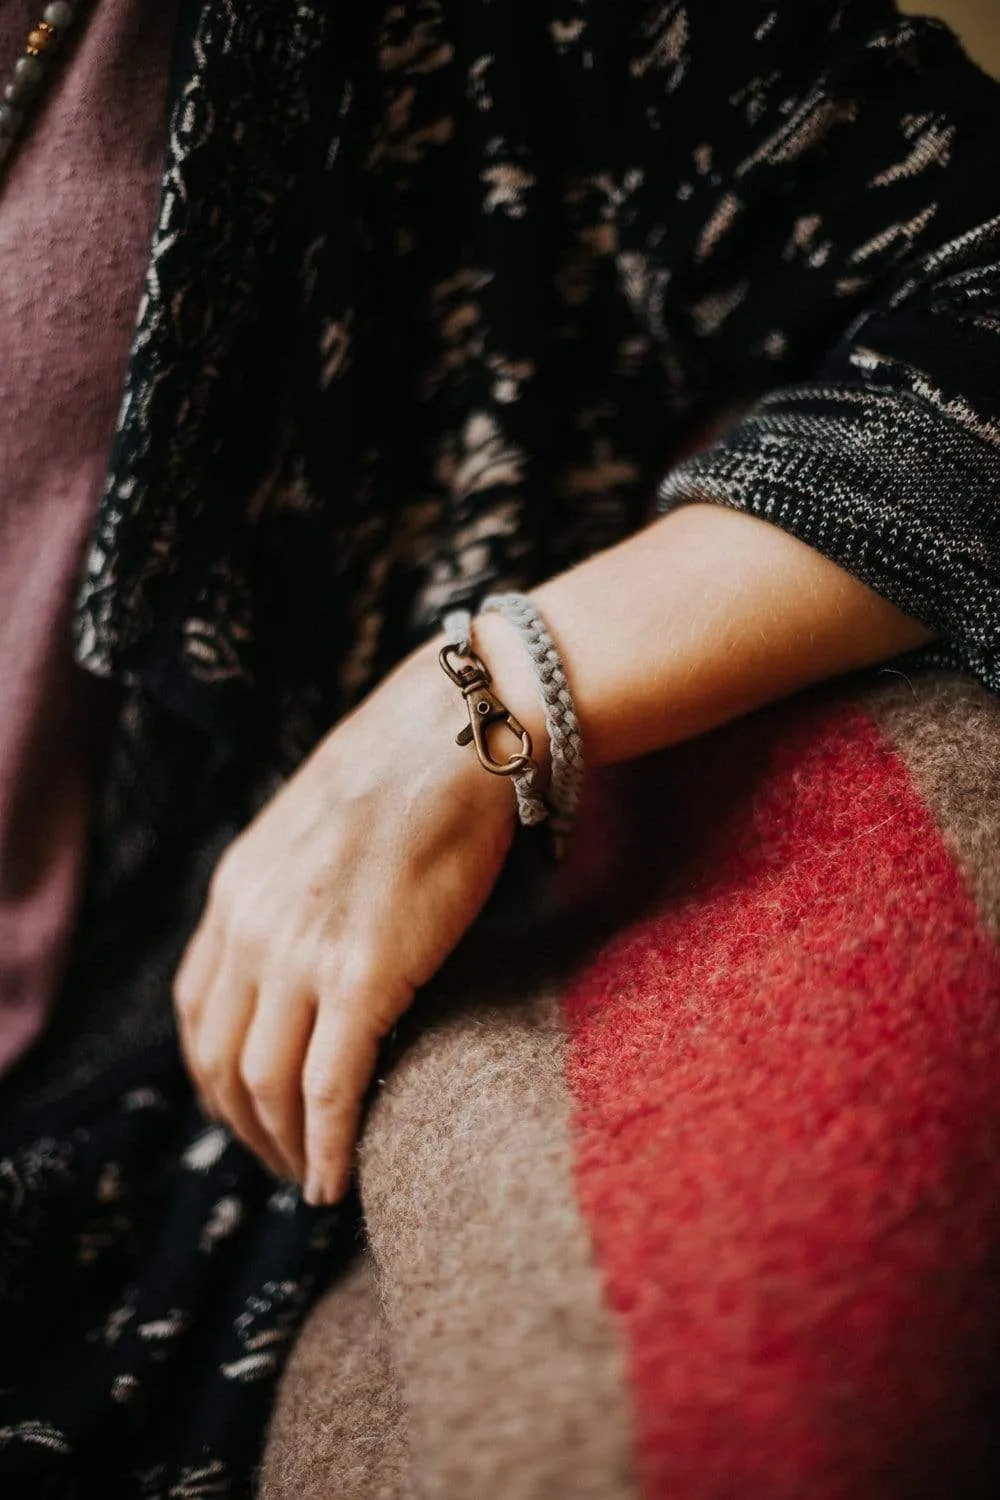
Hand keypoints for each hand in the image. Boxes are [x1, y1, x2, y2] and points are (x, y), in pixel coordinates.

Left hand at [172, 639, 523, 1203]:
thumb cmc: (403, 776)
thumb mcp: (312, 830)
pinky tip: (334, 1181)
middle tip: (276, 1160)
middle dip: (242, 1125)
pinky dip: (326, 1146)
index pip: (196, 1012)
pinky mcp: (363, 976)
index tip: (244, 1106)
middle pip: (220, 1061)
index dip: (215, 1075)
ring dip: (282, 1147)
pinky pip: (330, 1087)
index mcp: (234, 893)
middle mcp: (251, 928)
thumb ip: (293, 891)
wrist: (450, 737)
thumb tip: (314, 944)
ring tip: (309, 1180)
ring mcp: (302, 954)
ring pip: (266, 1085)